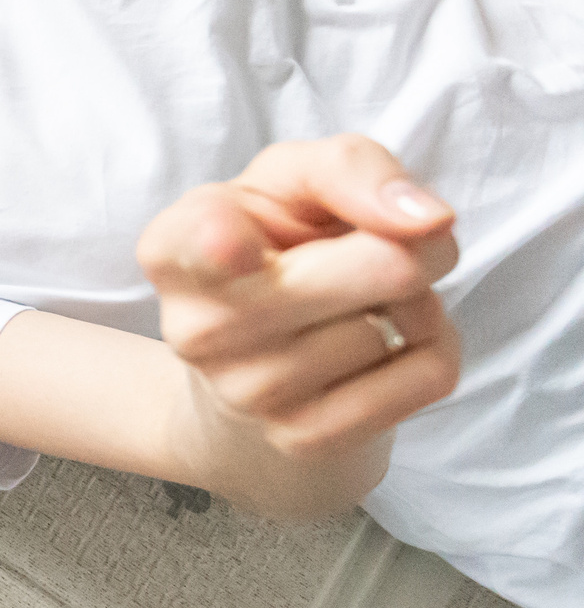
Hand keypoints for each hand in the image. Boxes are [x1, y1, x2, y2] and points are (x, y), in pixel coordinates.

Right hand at [139, 135, 461, 466]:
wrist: (253, 369)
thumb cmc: (276, 251)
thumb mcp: (291, 184)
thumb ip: (348, 169)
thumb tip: (429, 221)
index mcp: (175, 248)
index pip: (202, 241)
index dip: (225, 243)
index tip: (238, 248)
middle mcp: (196, 326)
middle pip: (377, 266)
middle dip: (417, 246)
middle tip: (396, 247)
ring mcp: (247, 392)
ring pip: (402, 323)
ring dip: (417, 302)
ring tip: (368, 302)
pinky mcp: (303, 438)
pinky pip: (427, 376)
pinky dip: (431, 348)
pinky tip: (386, 344)